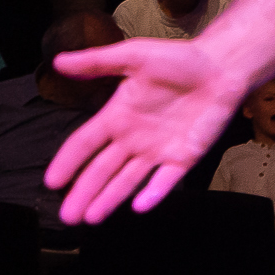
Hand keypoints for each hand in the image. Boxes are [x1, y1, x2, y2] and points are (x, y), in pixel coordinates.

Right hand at [42, 35, 258, 223]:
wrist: (222, 65)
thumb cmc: (180, 58)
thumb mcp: (135, 55)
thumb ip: (98, 62)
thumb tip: (59, 61)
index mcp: (117, 116)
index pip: (84, 143)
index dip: (67, 162)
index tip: (51, 181)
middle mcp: (133, 138)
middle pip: (101, 170)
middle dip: (83, 192)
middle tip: (67, 215)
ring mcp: (158, 149)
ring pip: (127, 180)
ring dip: (109, 199)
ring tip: (91, 218)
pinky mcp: (184, 155)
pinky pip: (166, 179)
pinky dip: (154, 193)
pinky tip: (140, 206)